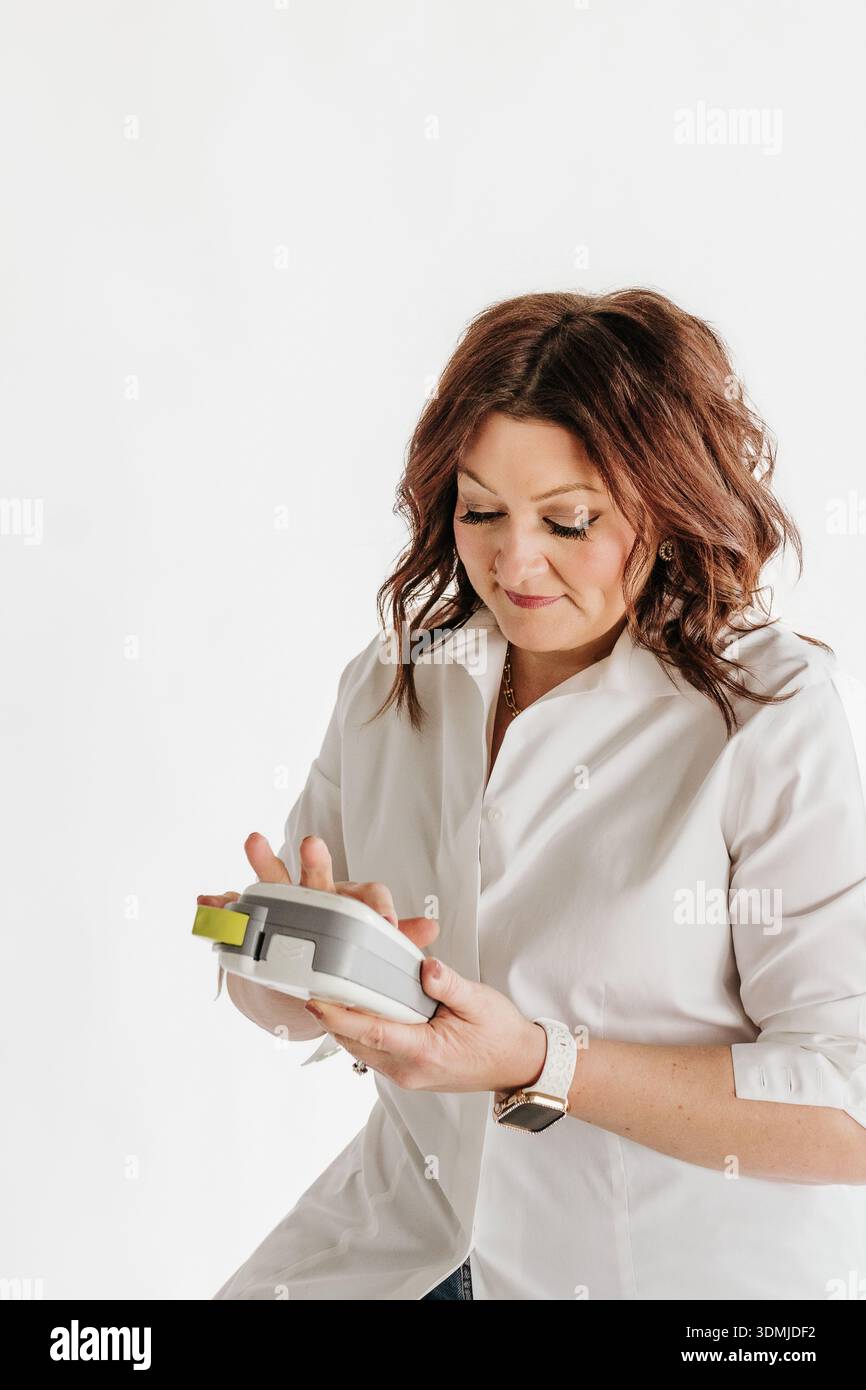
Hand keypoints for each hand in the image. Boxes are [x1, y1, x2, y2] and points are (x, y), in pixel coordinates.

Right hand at [197, 834, 440, 1040]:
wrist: (308, 961)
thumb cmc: (346, 945)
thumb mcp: (375, 944)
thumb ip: (400, 937)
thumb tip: (433, 926)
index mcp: (351, 902)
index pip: (369, 895)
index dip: (380, 908)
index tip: (388, 925)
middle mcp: (318, 893)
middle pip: (319, 874)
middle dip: (316, 860)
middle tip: (314, 843)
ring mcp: (286, 900)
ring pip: (276, 878)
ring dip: (265, 860)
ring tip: (253, 839)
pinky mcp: (258, 915)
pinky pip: (236, 910)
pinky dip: (220, 905)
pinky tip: (206, 901)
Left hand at [305, 958, 547, 1094]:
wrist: (517, 1064)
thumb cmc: (501, 1035)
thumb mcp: (479, 1001)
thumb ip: (449, 984)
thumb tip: (426, 966)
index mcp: (425, 1052)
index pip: (371, 1032)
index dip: (339, 1017)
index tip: (315, 1000)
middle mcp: (409, 1069)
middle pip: (357, 1041)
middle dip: (333, 1016)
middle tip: (314, 982)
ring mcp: (406, 1074)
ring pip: (361, 1048)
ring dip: (345, 1024)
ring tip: (329, 990)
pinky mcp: (406, 1070)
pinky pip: (374, 1050)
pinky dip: (361, 1030)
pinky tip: (359, 1006)